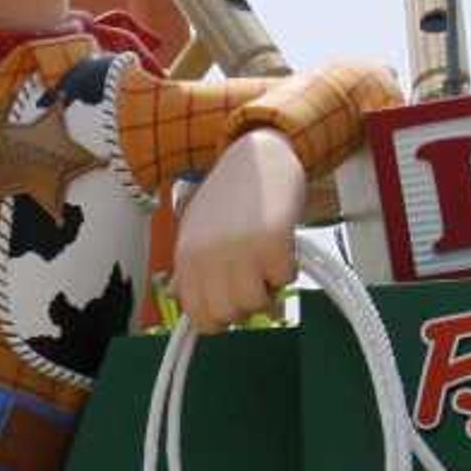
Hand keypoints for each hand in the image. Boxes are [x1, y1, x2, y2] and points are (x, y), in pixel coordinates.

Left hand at [172, 128, 305, 330]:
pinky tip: (281, 245)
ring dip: (269, 287)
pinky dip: (288, 267)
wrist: (258, 153)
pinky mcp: (272, 242)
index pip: (198, 316)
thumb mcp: (197, 230)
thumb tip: (182, 300)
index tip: (232, 305)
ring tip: (266, 260)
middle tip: (254, 279)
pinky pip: (285, 279)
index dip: (219, 317)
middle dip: (245, 304)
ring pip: (257, 303)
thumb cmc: (232, 192)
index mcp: (187, 256)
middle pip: (228, 315)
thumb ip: (191, 268)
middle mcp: (209, 256)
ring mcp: (240, 250)